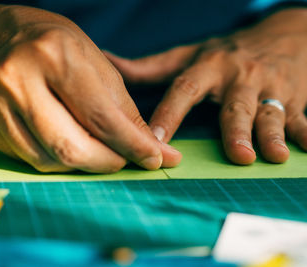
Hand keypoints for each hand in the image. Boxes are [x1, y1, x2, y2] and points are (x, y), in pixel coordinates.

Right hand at [0, 5, 180, 171]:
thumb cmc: (53, 45)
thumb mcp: (95, 62)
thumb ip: (123, 109)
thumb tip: (152, 149)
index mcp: (54, 54)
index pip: (101, 116)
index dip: (132, 145)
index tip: (154, 158)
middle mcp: (17, 79)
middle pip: (70, 148)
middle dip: (108, 163)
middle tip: (125, 160)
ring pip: (47, 160)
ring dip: (82, 165)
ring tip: (97, 151)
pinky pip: (27, 158)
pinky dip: (56, 160)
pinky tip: (66, 144)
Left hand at [105, 8, 306, 164]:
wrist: (284, 34)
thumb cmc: (228, 52)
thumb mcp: (190, 54)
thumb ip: (150, 66)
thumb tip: (109, 61)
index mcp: (209, 68)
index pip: (184, 90)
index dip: (169, 115)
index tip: (155, 140)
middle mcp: (240, 78)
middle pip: (236, 106)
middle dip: (236, 130)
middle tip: (237, 155)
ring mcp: (271, 88)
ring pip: (272, 113)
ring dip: (273, 135)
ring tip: (274, 156)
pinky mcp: (297, 99)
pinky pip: (303, 118)